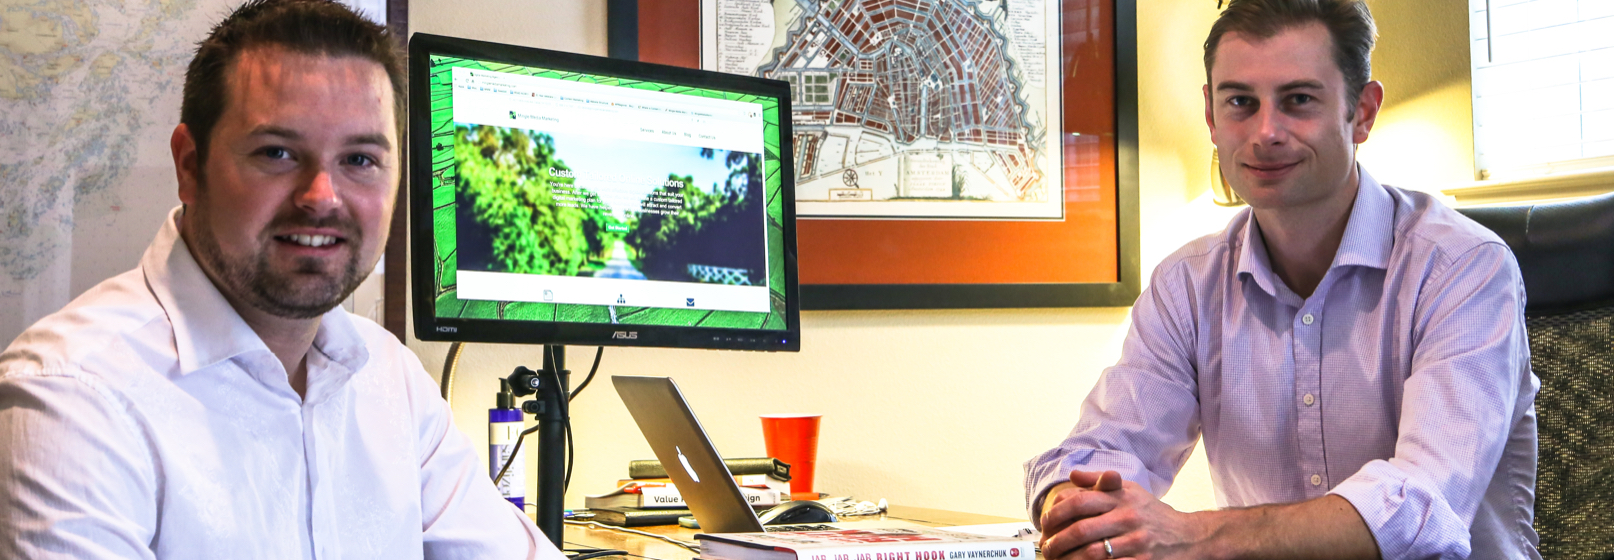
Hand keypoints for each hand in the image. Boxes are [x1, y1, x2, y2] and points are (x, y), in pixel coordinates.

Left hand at [1040, 470, 1209, 559]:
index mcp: (1120, 497)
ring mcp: (1136, 541)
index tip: (1044, 524)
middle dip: (1058, 542)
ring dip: (1070, 559)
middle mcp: (1127, 517)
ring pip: (1093, 553)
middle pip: (1081, 530)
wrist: (1188, 536)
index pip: (1079, 502)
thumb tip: (1073, 475)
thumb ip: (1099, 482)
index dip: (1055, 514)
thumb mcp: (1130, 491)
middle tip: (1047, 548)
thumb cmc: (1152, 513)